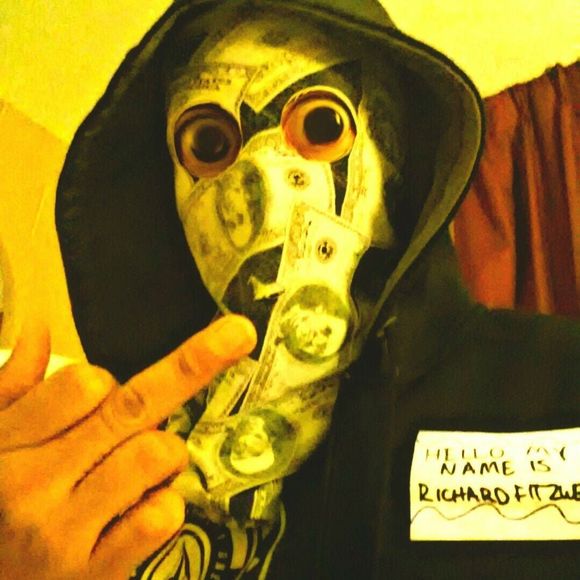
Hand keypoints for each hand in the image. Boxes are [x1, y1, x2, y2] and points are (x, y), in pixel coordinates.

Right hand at [0, 315, 255, 579]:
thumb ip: (12, 388)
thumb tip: (39, 329)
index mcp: (7, 442)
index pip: (83, 382)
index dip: (108, 381)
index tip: (107, 394)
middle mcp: (34, 483)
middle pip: (134, 405)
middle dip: (196, 361)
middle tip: (239, 332)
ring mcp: (64, 533)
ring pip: (154, 455)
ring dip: (167, 453)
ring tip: (146, 467)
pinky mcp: (94, 573)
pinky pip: (160, 517)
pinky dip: (167, 504)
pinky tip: (146, 507)